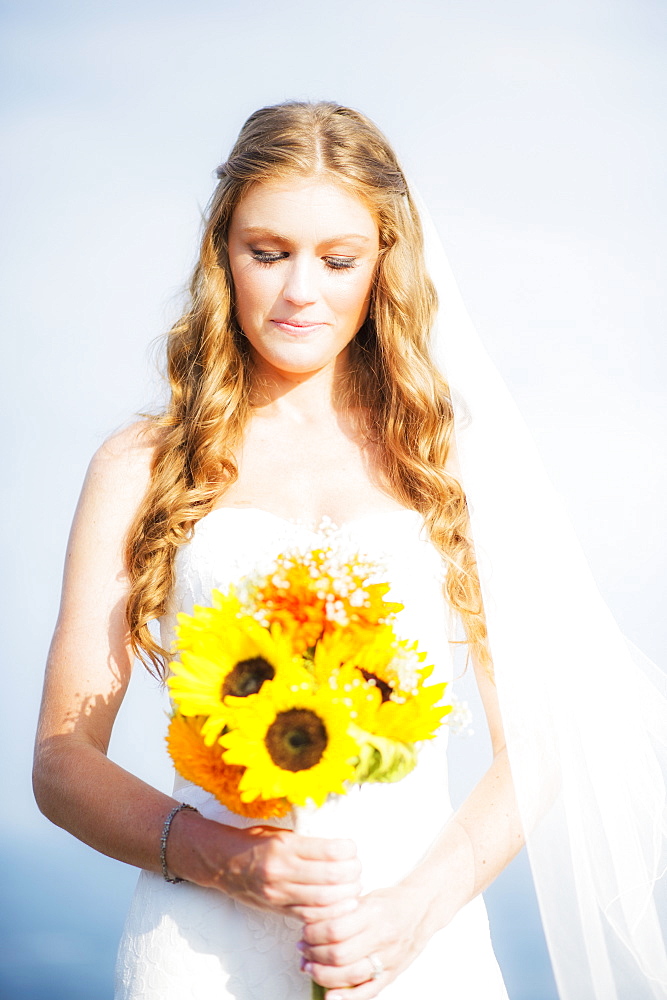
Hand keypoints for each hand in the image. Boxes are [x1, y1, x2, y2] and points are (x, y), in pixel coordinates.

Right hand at [205, 824, 362, 922]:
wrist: (224, 862)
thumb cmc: (256, 842)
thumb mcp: (281, 833)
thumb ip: (308, 844)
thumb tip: (341, 851)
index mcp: (284, 846)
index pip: (329, 851)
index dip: (348, 851)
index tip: (352, 848)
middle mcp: (281, 870)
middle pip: (331, 878)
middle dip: (352, 874)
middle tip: (358, 869)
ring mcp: (279, 893)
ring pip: (323, 901)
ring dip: (346, 896)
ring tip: (353, 887)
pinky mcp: (278, 909)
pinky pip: (310, 916)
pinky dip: (330, 913)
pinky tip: (340, 906)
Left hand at [298, 884, 427, 998]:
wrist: (422, 910)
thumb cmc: (392, 902)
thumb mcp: (366, 896)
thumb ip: (342, 909)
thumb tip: (312, 922)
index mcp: (374, 913)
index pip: (335, 929)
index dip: (313, 934)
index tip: (305, 933)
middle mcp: (382, 937)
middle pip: (339, 955)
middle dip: (314, 955)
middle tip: (304, 950)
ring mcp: (388, 958)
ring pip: (350, 975)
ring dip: (323, 975)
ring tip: (311, 967)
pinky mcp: (391, 974)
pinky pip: (368, 992)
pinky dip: (347, 998)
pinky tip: (330, 995)